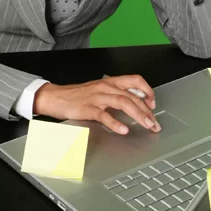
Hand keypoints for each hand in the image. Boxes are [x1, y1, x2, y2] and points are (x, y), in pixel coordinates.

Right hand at [33, 75, 160, 134]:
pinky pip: (104, 115)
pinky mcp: (88, 108)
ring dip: (138, 115)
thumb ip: (115, 93)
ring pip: (123, 102)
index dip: (147, 91)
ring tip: (146, 125)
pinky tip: (123, 130)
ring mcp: (97, 97)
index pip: (135, 80)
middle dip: (147, 111)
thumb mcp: (99, 90)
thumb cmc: (77, 95)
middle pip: (132, 96)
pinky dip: (115, 123)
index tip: (153, 103)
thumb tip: (134, 101)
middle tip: (154, 123)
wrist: (56, 97)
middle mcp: (105, 87)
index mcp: (109, 82)